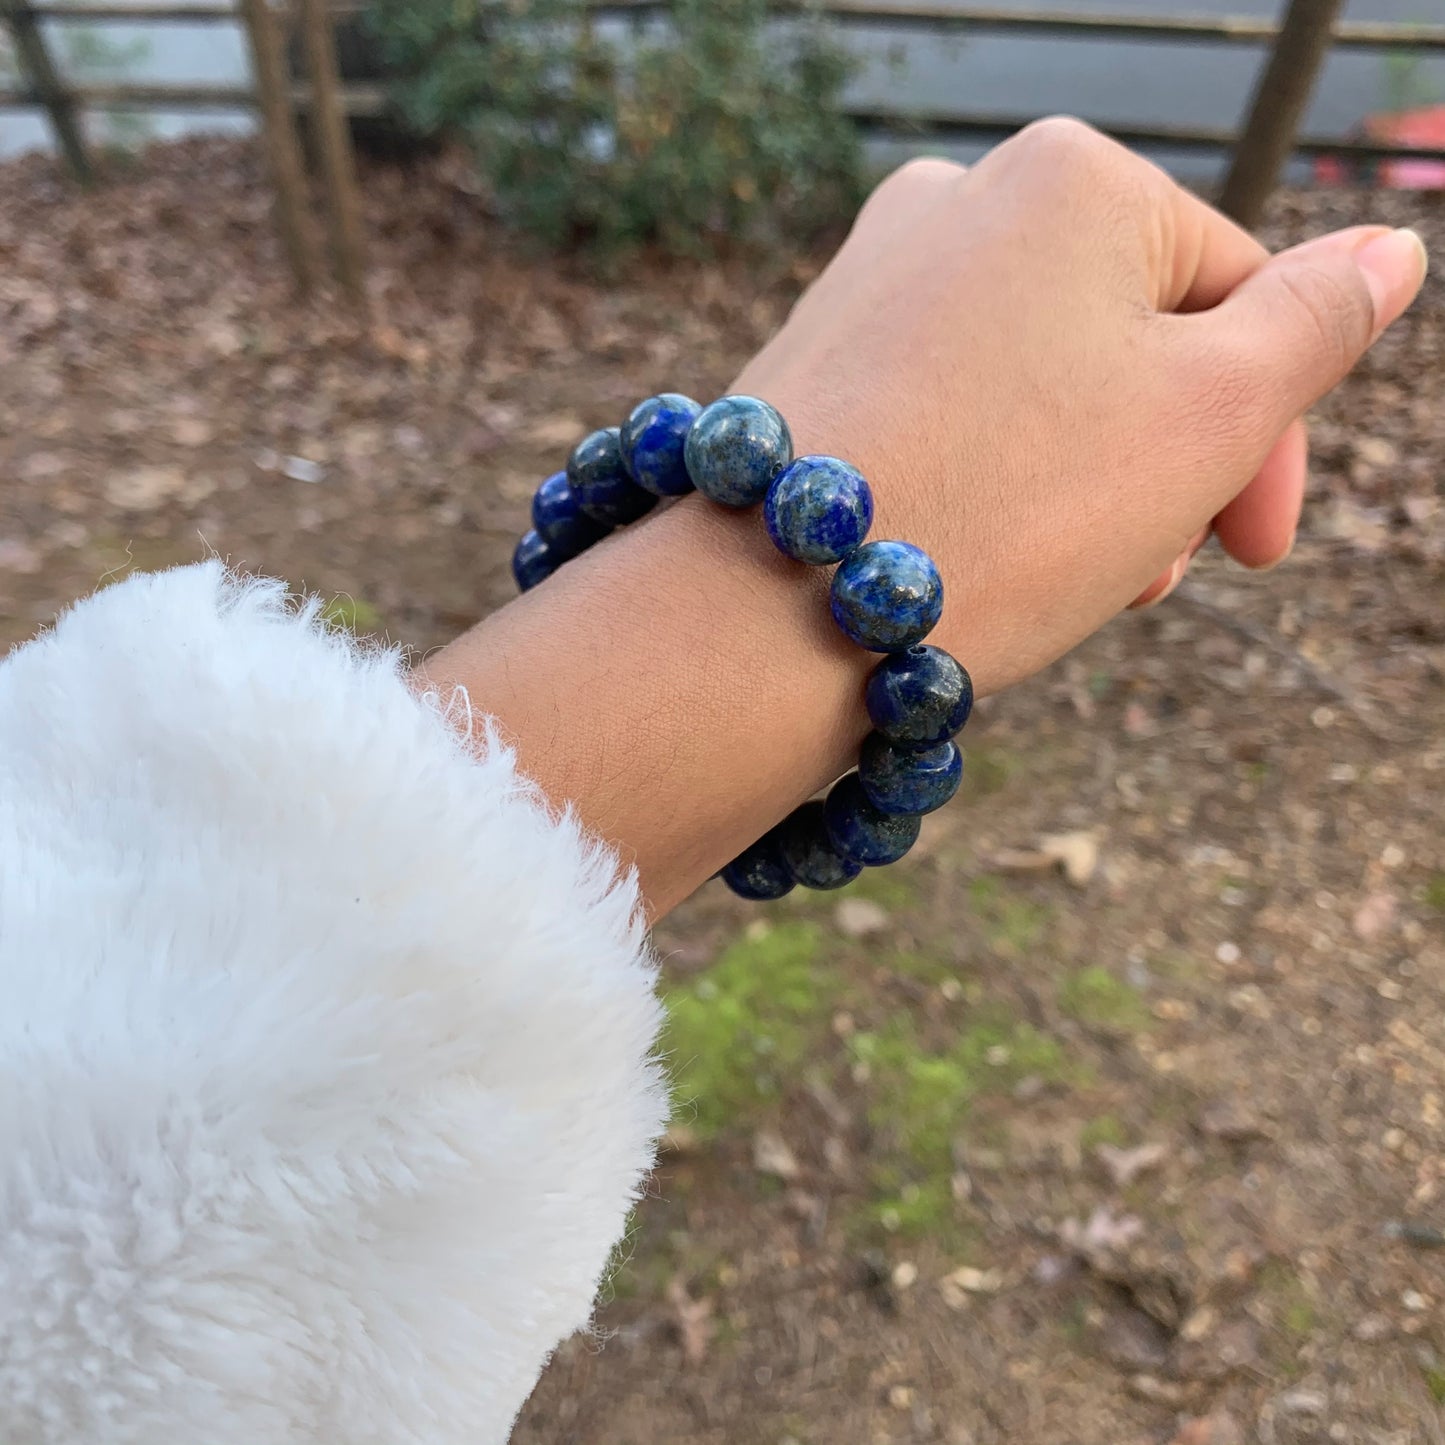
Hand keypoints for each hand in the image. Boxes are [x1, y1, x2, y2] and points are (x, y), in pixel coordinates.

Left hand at [732, 118, 1425, 690]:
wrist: (765, 610)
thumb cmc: (1002, 510)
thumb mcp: (1209, 417)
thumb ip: (1315, 324)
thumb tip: (1389, 252)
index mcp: (1070, 177)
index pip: (1234, 292)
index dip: (1266, 436)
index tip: (1252, 555)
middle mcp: (954, 201)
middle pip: (1125, 343)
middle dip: (1160, 471)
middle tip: (1143, 580)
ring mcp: (868, 280)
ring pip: (1034, 391)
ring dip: (1080, 492)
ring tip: (1054, 584)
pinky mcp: (811, 366)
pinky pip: (943, 420)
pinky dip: (984, 488)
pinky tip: (963, 561)